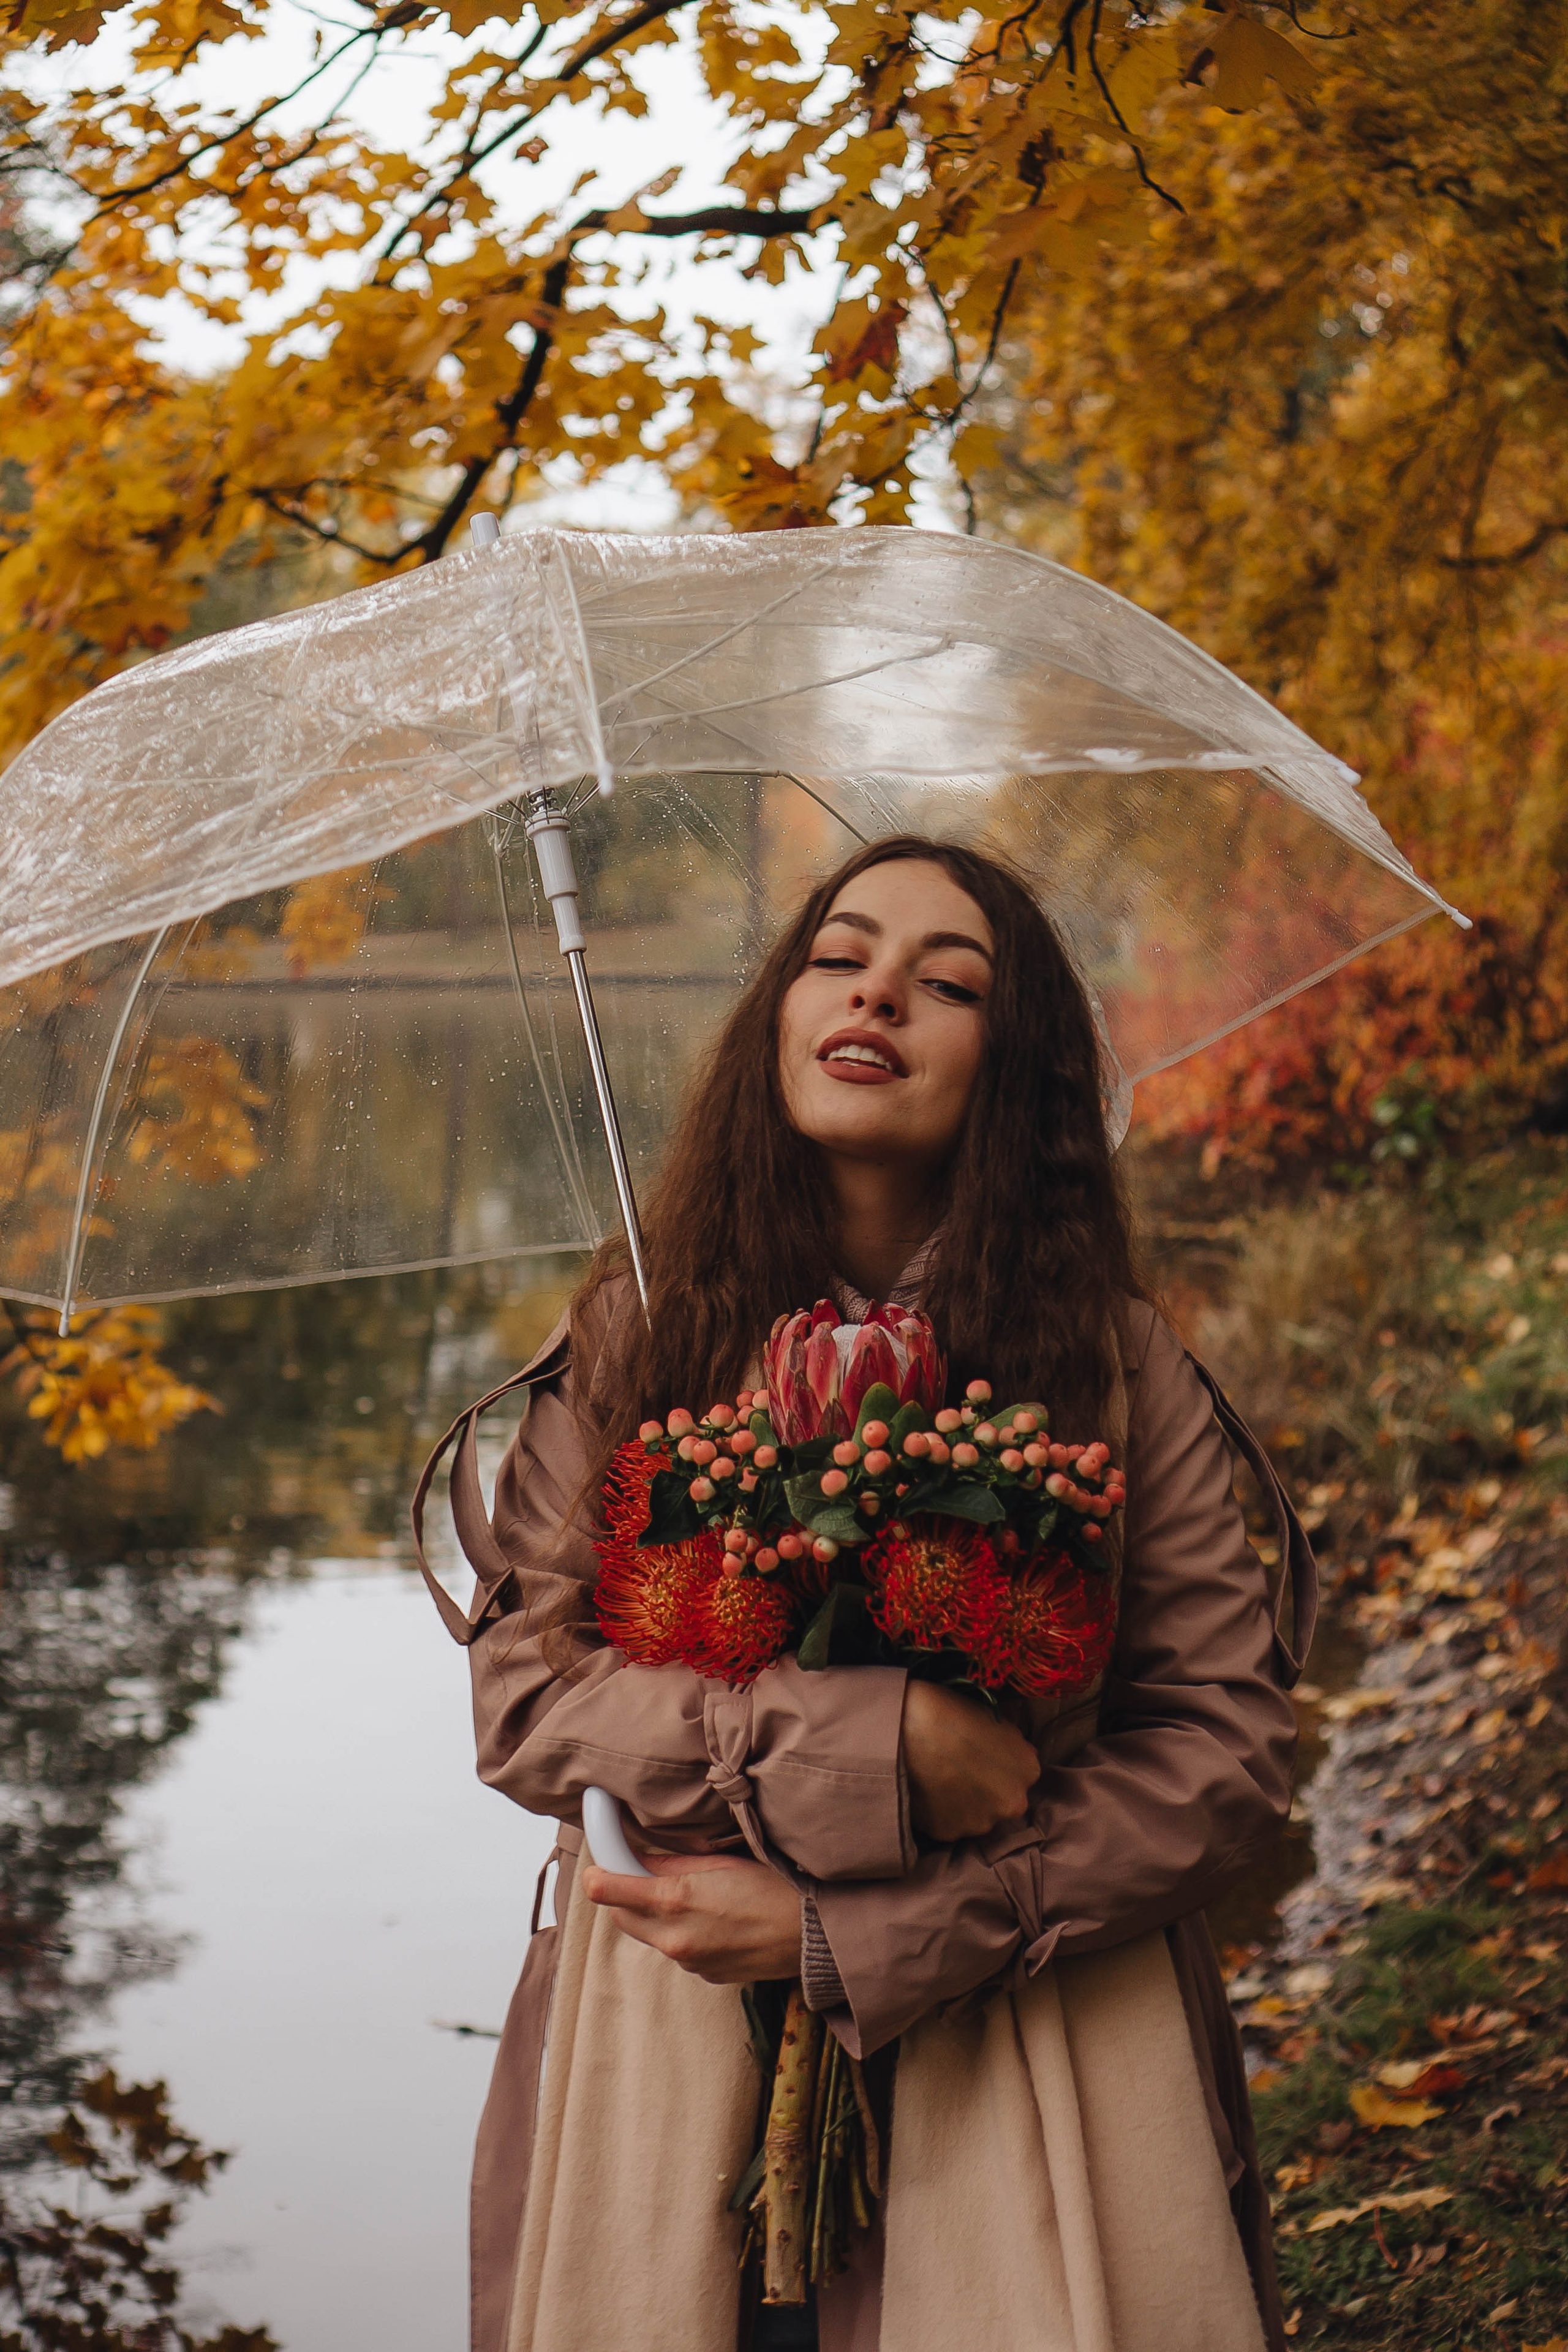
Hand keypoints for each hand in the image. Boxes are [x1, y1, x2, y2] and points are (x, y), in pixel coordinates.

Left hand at [581, 1851, 801, 1983]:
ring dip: (655, 1917)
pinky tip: (713, 1920)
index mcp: (676, 1900)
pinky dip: (681, 1935)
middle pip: (622, 1918)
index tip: (595, 1872)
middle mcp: (675, 1938)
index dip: (598, 1878)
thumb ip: (675, 1862)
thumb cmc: (774, 1887)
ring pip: (651, 1936)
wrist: (813, 1935)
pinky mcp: (705, 1976)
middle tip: (644, 1875)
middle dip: (625, 1897)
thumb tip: (642, 1859)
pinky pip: (678, 1952)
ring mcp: (690, 1962)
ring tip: (692, 1897)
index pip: (611, 1892)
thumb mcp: (723, 1862)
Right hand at [900, 1680, 1039, 1841]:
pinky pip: (946, 1825)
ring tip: (939, 1782)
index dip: (998, 1771)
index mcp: (1028, 1772)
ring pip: (973, 1819)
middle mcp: (1011, 1805)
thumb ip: (1015, 1749)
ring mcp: (980, 1823)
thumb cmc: (955, 1713)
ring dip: (962, 1806)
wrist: (911, 1726)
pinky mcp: (949, 1833)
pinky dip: (938, 1813)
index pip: (1019, 1779)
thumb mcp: (999, 1722)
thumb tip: (1019, 1759)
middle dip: (984, 1793)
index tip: (980, 1762)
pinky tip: (927, 1792)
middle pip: (1000, 1804)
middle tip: (959, 1773)